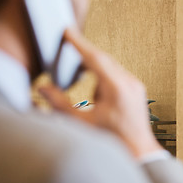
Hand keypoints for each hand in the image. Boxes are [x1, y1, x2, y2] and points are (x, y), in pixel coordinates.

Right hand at [39, 28, 161, 159]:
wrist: (138, 150)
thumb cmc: (114, 140)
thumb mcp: (83, 123)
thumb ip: (60, 105)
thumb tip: (44, 88)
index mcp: (117, 89)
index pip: (95, 58)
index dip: (79, 43)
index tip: (68, 32)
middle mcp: (129, 83)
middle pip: (104, 59)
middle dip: (85, 55)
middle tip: (69, 52)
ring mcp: (135, 85)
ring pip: (111, 67)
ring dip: (95, 69)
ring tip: (85, 84)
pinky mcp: (137, 90)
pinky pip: (118, 75)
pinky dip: (105, 77)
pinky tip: (99, 94)